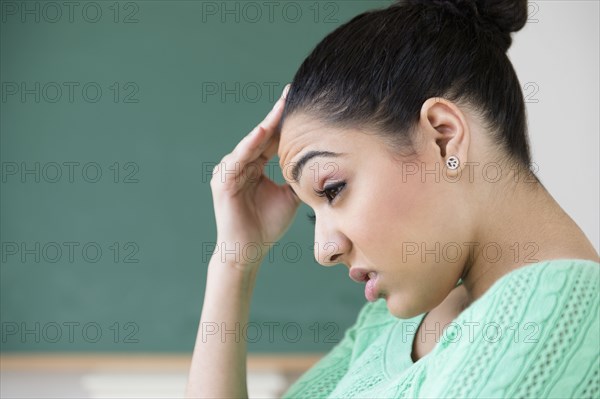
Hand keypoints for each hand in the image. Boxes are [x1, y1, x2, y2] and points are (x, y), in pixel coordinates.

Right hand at [209, 84, 299, 269]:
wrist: (248, 251)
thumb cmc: (267, 226)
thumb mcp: (290, 197)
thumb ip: (298, 179)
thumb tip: (320, 166)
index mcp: (256, 165)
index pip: (272, 139)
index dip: (286, 122)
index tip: (301, 101)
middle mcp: (242, 164)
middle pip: (262, 135)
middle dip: (277, 115)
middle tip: (292, 92)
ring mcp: (230, 171)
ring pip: (251, 143)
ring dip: (267, 125)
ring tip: (282, 107)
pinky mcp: (222, 181)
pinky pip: (238, 159)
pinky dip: (250, 145)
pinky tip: (263, 132)